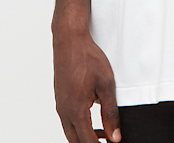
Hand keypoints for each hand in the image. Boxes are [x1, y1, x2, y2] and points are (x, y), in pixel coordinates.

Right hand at [53, 27, 121, 142]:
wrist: (70, 40)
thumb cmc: (87, 58)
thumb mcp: (106, 85)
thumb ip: (110, 113)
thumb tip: (114, 137)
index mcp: (75, 111)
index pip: (87, 142)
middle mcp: (64, 111)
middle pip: (76, 141)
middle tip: (107, 142)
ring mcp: (60, 105)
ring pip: (70, 132)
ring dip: (85, 136)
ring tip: (103, 135)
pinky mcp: (60, 98)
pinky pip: (68, 120)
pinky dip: (79, 125)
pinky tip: (91, 118)